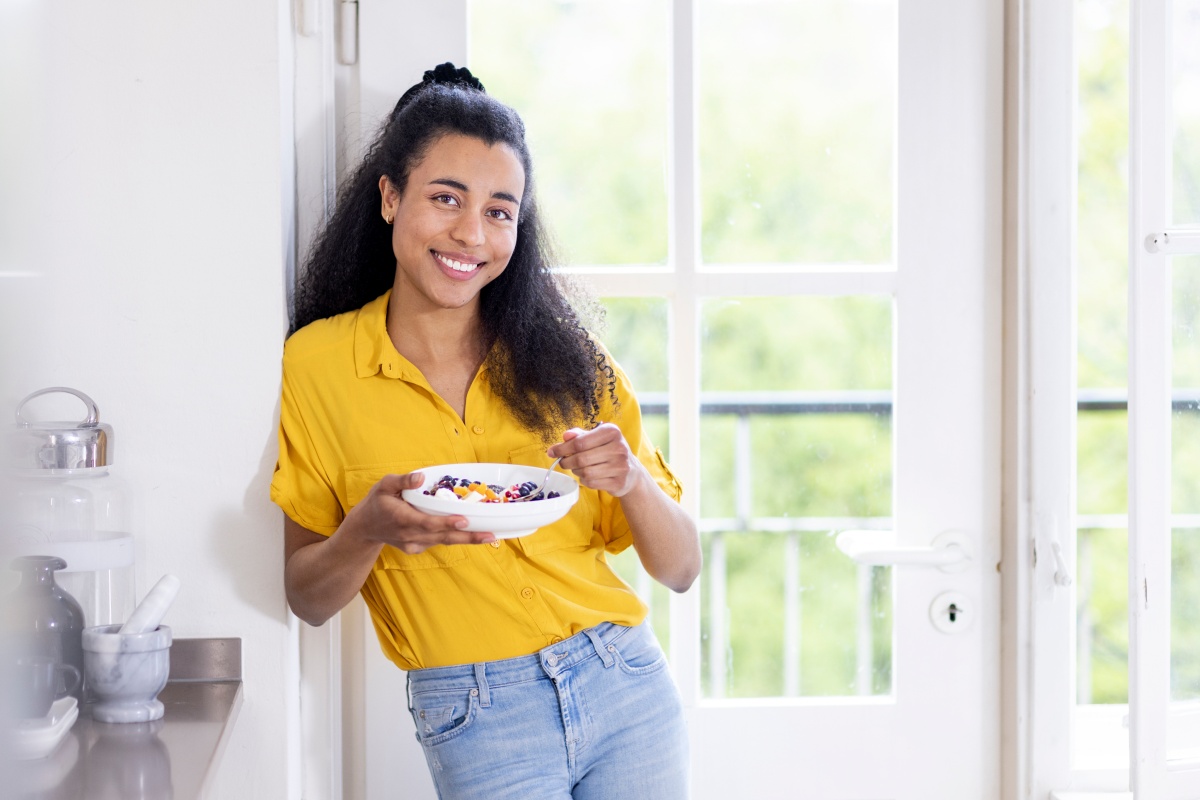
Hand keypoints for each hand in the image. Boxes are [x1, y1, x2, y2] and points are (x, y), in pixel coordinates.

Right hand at [350, 472, 495, 554]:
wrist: (365, 528)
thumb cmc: (377, 502)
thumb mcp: (384, 485)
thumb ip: (402, 481)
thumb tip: (421, 477)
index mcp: (401, 519)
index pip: (427, 523)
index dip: (446, 523)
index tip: (464, 521)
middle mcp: (410, 535)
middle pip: (442, 537)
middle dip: (467, 537)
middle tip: (490, 535)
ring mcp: (414, 544)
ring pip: (444, 542)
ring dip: (467, 539)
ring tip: (489, 536)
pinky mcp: (417, 548)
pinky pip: (438, 542)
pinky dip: (455, 538)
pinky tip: (472, 534)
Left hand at [548, 423, 645, 497]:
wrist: (631, 471)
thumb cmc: (608, 451)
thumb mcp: (596, 438)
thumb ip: (579, 436)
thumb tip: (565, 436)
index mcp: (612, 432)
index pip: (580, 442)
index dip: (562, 448)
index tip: (552, 452)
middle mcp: (619, 447)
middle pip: (581, 458)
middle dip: (567, 461)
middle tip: (562, 462)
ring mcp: (621, 466)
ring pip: (585, 472)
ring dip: (576, 471)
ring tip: (578, 468)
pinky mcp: (619, 482)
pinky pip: (591, 483)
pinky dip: (585, 480)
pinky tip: (588, 476)